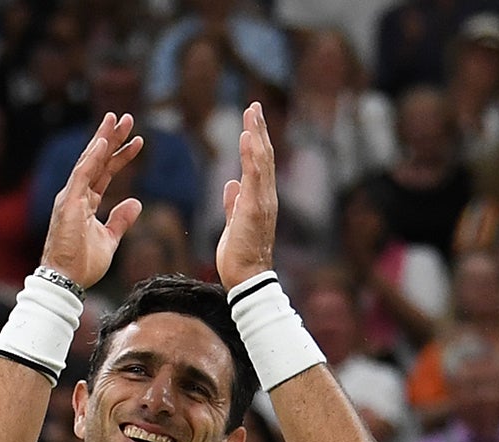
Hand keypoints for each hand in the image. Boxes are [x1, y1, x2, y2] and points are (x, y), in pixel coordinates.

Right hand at [41, 113, 144, 287]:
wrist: (67, 280)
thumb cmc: (83, 263)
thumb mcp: (110, 239)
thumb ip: (121, 220)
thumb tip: (136, 202)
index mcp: (85, 202)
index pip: (105, 172)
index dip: (121, 156)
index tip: (137, 142)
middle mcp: (76, 194)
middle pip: (97, 160)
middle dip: (112, 138)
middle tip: (127, 118)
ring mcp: (71, 197)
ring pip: (89, 161)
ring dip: (104, 139)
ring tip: (118, 120)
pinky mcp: (68, 203)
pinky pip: (81, 175)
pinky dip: (92, 158)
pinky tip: (103, 142)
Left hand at [216, 103, 278, 289]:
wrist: (246, 278)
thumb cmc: (240, 256)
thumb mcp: (235, 224)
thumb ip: (234, 204)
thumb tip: (231, 185)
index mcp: (261, 200)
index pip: (260, 165)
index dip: (256, 141)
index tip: (251, 120)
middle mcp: (266, 197)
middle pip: (264, 156)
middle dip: (259, 130)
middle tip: (253, 106)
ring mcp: (263, 202)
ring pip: (262, 161)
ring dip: (256, 135)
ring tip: (251, 113)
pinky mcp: (255, 208)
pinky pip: (255, 175)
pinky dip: (251, 155)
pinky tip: (247, 137)